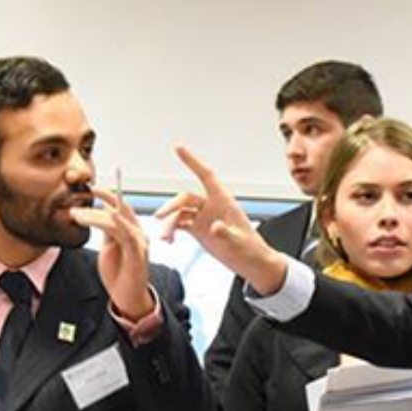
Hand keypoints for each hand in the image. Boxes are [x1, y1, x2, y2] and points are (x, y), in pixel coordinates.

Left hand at [70, 187, 155, 321]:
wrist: (128, 298)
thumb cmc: (119, 273)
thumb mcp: (109, 247)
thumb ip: (107, 230)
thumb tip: (100, 212)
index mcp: (131, 230)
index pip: (120, 206)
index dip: (107, 195)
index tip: (90, 188)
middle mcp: (138, 233)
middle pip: (120, 209)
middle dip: (101, 200)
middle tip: (78, 201)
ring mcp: (139, 243)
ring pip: (118, 221)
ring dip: (95, 216)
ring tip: (75, 216)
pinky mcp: (138, 254)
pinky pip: (128, 235)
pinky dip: (119, 223)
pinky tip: (109, 215)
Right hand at [154, 146, 287, 294]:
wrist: (252, 263)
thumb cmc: (250, 250)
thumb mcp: (239, 243)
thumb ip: (226, 234)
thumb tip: (214, 226)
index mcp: (224, 202)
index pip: (206, 175)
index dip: (192, 161)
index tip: (178, 147)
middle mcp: (212, 206)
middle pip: (186, 198)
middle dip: (171, 206)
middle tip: (159, 218)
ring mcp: (204, 217)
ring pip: (180, 212)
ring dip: (169, 223)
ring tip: (164, 238)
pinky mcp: (199, 229)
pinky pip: (180, 224)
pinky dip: (172, 231)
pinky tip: (168, 241)